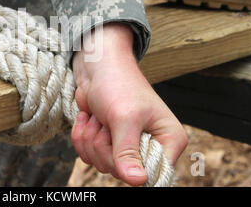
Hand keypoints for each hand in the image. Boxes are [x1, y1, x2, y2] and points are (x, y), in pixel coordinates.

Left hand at [71, 23, 187, 185]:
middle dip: (105, 145)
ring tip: (100, 116)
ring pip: (101, 164)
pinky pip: (88, 156)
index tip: (120, 142)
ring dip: (91, 138)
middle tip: (108, 121)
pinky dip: (82, 136)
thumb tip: (138, 182)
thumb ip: (127, 151)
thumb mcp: (124, 118)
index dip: (132, 166)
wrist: (96, 68)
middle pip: (122, 172)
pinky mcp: (107, 143)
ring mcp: (127, 147)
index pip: (155, 175)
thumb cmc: (117, 85)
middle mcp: (150, 147)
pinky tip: (89, 118)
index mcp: (169, 140)